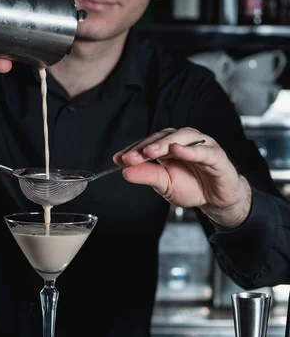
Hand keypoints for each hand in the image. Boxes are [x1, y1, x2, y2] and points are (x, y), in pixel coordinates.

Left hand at [113, 127, 251, 227]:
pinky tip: (177, 151)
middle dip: (145, 147)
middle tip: (130, 157)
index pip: (148, 142)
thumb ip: (147, 176)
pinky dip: (189, 150)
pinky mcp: (215, 155)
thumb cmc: (192, 187)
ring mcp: (200, 145)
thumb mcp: (165, 184)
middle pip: (162, 137)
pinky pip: (202, 150)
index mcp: (168, 146)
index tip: (118, 160)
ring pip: (181, 137)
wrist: (217, 199)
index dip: (133, 149)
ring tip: (149, 152)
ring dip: (164, 143)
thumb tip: (125, 172)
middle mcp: (183, 140)